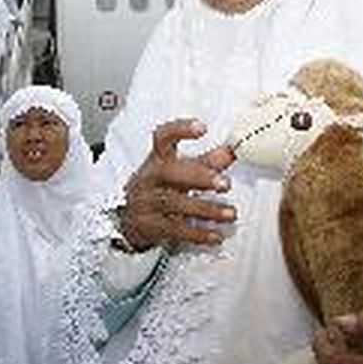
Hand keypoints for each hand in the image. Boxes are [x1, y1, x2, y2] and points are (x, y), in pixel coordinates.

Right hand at [117, 119, 235, 250]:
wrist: (128, 220)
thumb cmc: (160, 188)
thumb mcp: (179, 171)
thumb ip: (207, 162)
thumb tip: (234, 150)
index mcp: (158, 159)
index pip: (163, 138)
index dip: (180, 130)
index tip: (202, 128)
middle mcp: (150, 178)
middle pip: (170, 173)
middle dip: (200, 177)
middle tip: (225, 183)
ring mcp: (147, 202)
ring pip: (175, 203)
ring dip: (206, 209)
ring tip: (230, 213)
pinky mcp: (150, 226)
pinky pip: (175, 230)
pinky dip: (198, 234)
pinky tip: (216, 235)